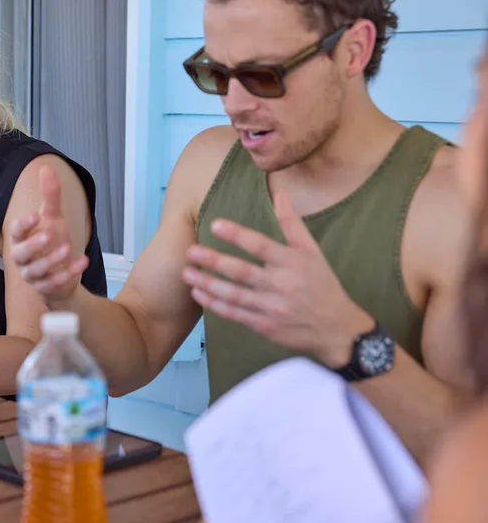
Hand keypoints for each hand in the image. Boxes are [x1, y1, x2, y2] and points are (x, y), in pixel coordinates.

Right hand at [8, 166, 88, 303]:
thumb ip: (50, 196)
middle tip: (49, 235)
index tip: (34, 215)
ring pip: (36, 270)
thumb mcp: (53, 217)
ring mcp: (33, 275)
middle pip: (20, 253)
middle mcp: (22, 258)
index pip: (15, 232)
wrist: (62, 274)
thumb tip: (47, 168)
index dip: (23, 225)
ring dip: (52, 260)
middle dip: (33, 245)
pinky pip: (54, 283)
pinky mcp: (46, 288)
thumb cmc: (53, 242)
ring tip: (68, 248)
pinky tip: (82, 261)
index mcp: (20, 239)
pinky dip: (68, 273)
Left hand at [181, 188, 372, 366]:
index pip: (261, 246)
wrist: (336, 329)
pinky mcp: (264, 326)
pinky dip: (215, 305)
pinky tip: (198, 293)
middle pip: (243, 272)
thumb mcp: (311, 251)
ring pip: (234, 295)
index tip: (216, 224)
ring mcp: (272, 308)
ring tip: (186, 273)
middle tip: (191, 251)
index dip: (238, 235)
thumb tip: (281, 193)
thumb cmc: (321, 284)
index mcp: (292, 263)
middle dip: (214, 261)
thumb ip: (292, 223)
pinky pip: (235, 314)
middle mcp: (281, 285)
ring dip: (208, 284)